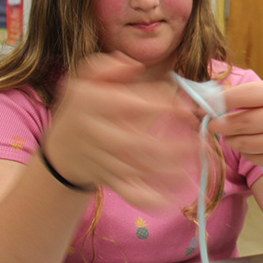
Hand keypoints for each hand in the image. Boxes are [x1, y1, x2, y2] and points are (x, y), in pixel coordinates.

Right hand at [43, 53, 199, 208]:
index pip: (134, 105)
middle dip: (175, 146)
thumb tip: (132, 63)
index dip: (165, 107)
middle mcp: (98, 134)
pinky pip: (131, 193)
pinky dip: (153, 198)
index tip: (189, 109)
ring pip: (140, 170)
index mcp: (95, 104)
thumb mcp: (85, 79)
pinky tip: (177, 196)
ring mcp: (104, 161)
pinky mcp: (110, 181)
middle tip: (202, 142)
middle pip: (140, 144)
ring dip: (173, 170)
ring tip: (200, 164)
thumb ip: (107, 67)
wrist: (60, 151)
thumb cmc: (83, 109)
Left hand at [208, 81, 262, 172]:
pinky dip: (246, 152)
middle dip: (221, 125)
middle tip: (212, 125)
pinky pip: (253, 157)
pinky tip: (253, 145)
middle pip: (243, 122)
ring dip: (232, 140)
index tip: (204, 105)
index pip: (245, 95)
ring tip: (233, 135)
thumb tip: (212, 101)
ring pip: (245, 143)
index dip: (221, 101)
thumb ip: (249, 96)